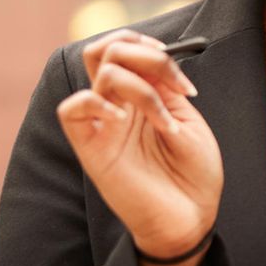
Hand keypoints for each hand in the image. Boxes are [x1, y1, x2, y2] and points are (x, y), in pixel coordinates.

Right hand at [56, 29, 221, 258]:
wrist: (191, 218)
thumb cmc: (194, 174)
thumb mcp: (190, 123)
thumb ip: (166, 91)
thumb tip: (151, 60)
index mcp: (143, 95)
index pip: (129, 48)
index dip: (154, 49)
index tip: (182, 80)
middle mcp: (119, 103)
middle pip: (107, 48)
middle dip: (145, 53)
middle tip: (174, 85)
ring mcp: (104, 123)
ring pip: (99, 69)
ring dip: (142, 87)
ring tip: (165, 123)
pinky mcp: (90, 147)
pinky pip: (71, 109)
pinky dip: (96, 102)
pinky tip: (122, 120)